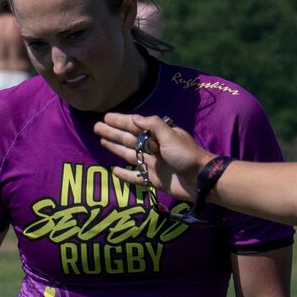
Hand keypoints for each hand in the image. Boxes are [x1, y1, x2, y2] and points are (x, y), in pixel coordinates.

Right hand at [93, 112, 207, 204]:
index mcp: (158, 134)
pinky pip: (136, 176)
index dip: (120, 121)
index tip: (106, 117)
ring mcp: (153, 164)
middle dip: (113, 132)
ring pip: (129, 154)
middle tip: (96, 127)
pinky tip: (114, 170)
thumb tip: (134, 118)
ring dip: (115, 148)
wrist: (200, 179)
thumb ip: (153, 125)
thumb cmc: (187, 154)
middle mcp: (153, 147)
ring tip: (102, 141)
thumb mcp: (170, 135)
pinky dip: (125, 174)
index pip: (135, 125)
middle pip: (129, 139)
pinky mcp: (154, 179)